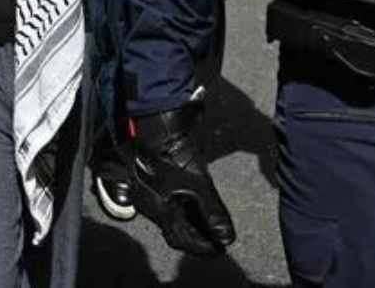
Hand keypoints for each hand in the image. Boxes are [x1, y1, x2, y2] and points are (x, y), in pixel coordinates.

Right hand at [129, 104, 236, 255]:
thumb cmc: (175, 154)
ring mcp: (148, 193)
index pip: (182, 240)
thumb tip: (227, 238)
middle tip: (217, 239)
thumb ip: (214, 213)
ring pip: (171, 218)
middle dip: (197, 237)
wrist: (157, 126)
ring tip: (211, 224)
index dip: (203, 247)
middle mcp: (149, 206)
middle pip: (175, 232)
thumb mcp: (200, 185)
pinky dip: (184, 210)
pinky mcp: (151, 181)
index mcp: (158, 210)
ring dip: (191, 223)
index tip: (221, 249)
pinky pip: (168, 204)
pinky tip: (196, 204)